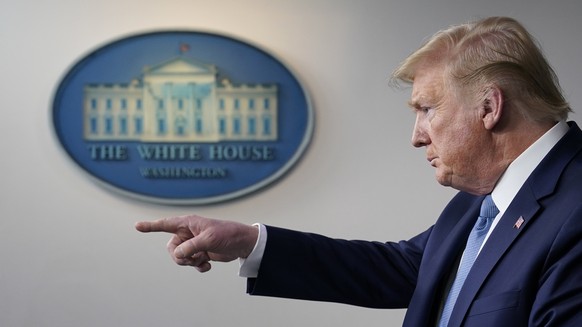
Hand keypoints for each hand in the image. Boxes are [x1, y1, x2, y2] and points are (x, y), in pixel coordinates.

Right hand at [135, 215, 258, 272]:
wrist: (243, 243)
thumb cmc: (227, 234)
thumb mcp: (208, 240)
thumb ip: (190, 247)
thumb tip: (177, 255)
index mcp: (189, 223)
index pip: (166, 224)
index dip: (151, 226)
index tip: (137, 226)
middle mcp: (188, 233)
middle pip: (172, 248)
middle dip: (180, 257)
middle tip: (193, 258)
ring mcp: (194, 243)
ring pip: (180, 257)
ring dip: (190, 262)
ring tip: (202, 260)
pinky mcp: (200, 252)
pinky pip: (190, 263)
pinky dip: (197, 266)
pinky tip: (207, 266)